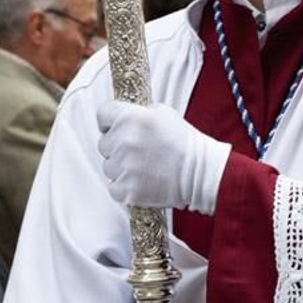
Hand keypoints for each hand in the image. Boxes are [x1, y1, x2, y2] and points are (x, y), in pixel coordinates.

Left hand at [96, 101, 231, 214]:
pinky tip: (141, 181)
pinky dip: (124, 187)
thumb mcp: (163, 113)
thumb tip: (120, 116)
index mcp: (131, 117)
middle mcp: (125, 140)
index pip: (102, 114)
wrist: (200, 172)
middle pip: (103, 143)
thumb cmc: (184, 143)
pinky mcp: (126, 189)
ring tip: (143, 167)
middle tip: (138, 151)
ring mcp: (124, 166)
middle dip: (116, 147)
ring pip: (108, 166)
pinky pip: (113, 187)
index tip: (115, 128)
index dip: (109, 122)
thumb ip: (137, 113)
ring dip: (120, 168)